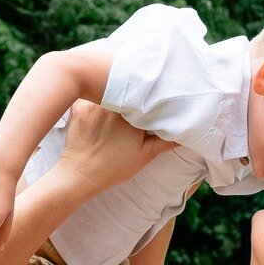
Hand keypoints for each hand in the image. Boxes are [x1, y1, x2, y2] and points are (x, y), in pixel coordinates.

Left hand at [53, 101, 175, 193]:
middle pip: (125, 89)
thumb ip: (165, 141)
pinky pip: (88, 94)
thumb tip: (184, 132)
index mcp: (132, 113)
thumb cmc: (114, 167)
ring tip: (116, 102)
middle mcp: (113, 103)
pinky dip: (92, 97)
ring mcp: (94, 103)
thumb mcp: (144, 155)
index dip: (148, 97)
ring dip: (112, 93)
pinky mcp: (79, 107)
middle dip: (130, 93)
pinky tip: (96, 106)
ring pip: (107, 89)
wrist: (80, 175)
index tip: (151, 100)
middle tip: (133, 102)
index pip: (144, 96)